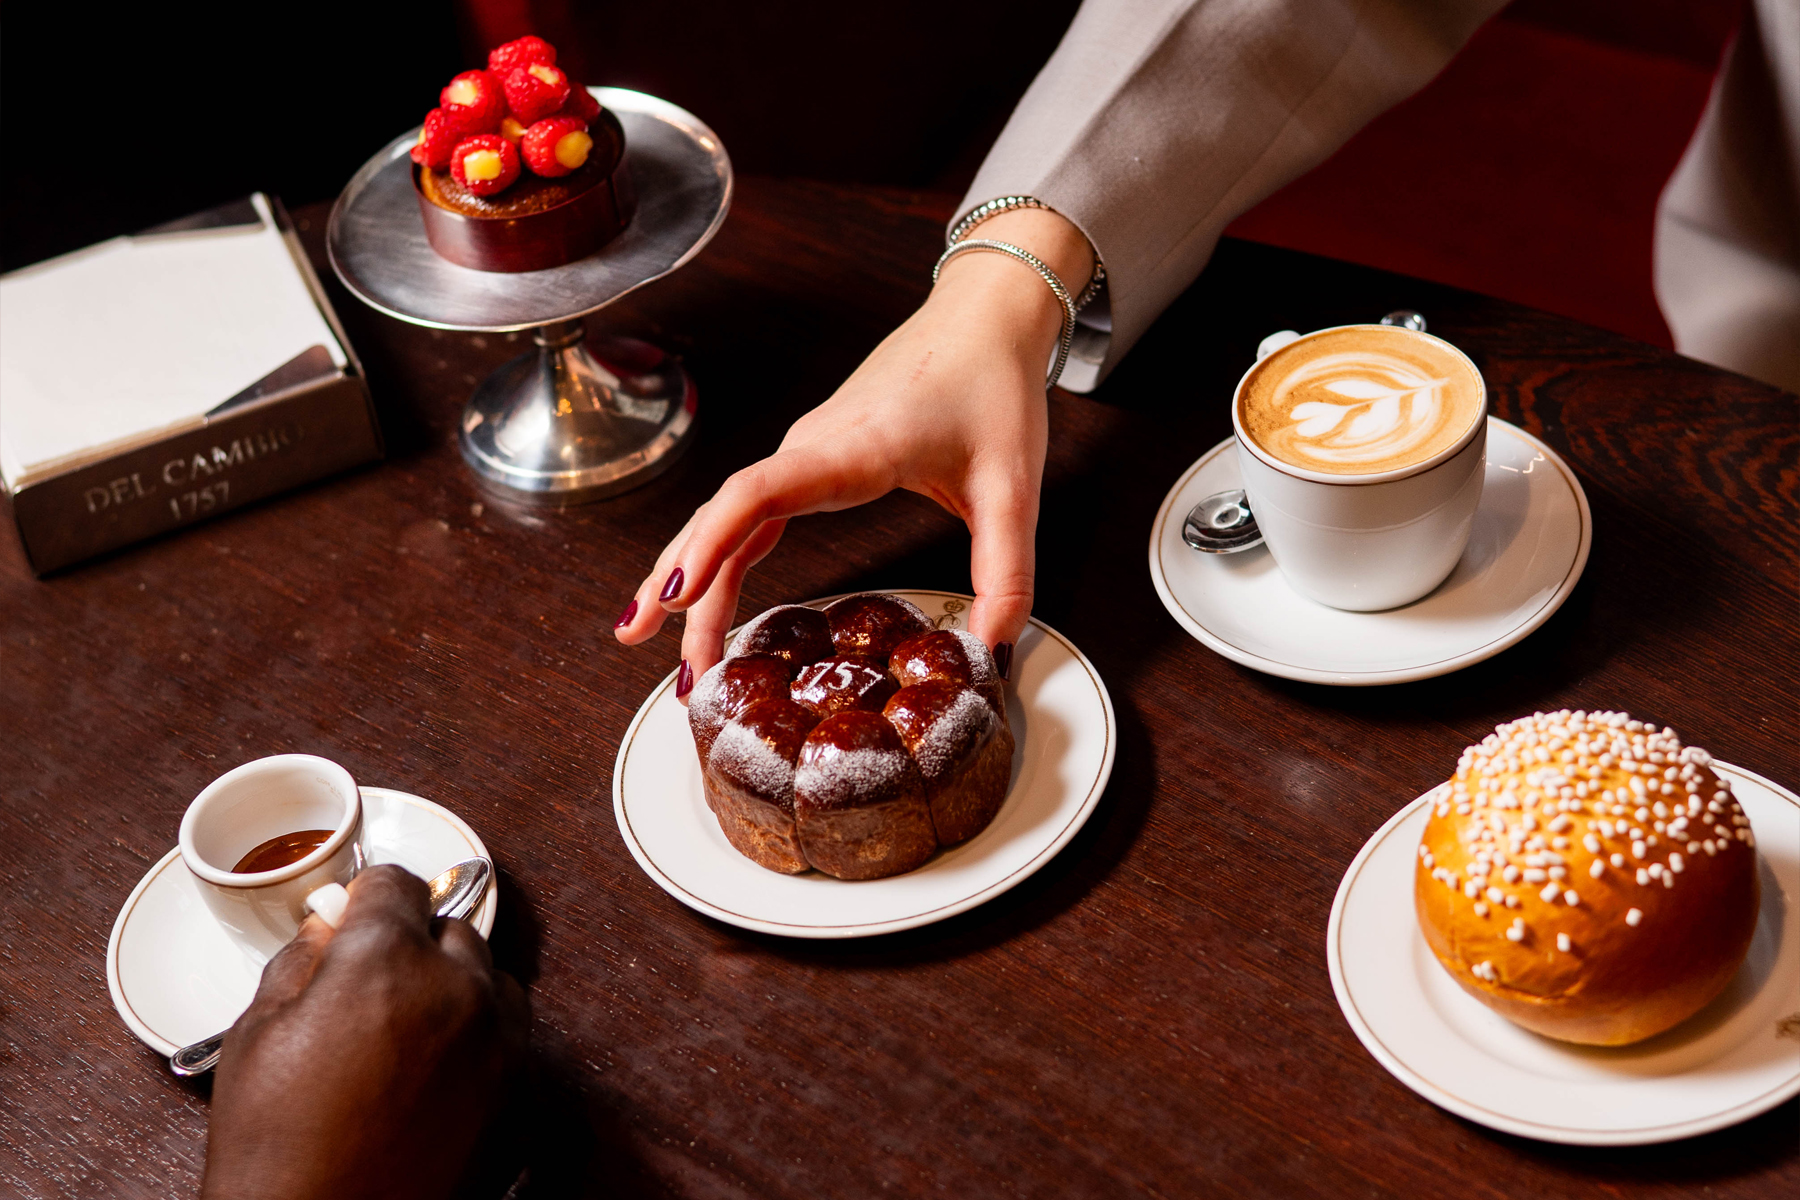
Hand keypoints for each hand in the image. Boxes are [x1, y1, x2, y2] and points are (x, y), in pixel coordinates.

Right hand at [202, 866, 527, 1199]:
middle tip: (369, 988)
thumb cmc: (278, 1151)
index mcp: (386, 961)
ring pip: (489, 981)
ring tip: (403, 1038)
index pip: (395, 884)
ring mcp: (501, 1042)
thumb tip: (329, 924)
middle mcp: (458, 989)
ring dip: (454, 991)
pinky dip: (478, 1043)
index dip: (367, 898)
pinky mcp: (523, 1092)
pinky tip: (432, 1079)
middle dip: (411, 947)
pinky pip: (509, 1039)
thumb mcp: (256, 1037)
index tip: (354, 915)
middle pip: (448, 930)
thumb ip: (299, 961)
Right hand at [615, 207, 1093, 693]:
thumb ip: (1007, 573)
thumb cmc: (993, 384)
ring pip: (725, 516)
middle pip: (725, 519)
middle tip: (680, 677)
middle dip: (689, 595)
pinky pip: (747, 512)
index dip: (711, 547)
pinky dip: (715, 555)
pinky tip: (695, 595)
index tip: (677, 597)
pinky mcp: (812, 458)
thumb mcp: (1014, 487)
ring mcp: (806, 451)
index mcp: (855, 449)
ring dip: (688, 576)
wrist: (987, 315)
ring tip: (647, 640)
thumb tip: (994, 650)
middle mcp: (813, 447)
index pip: (758, 496)